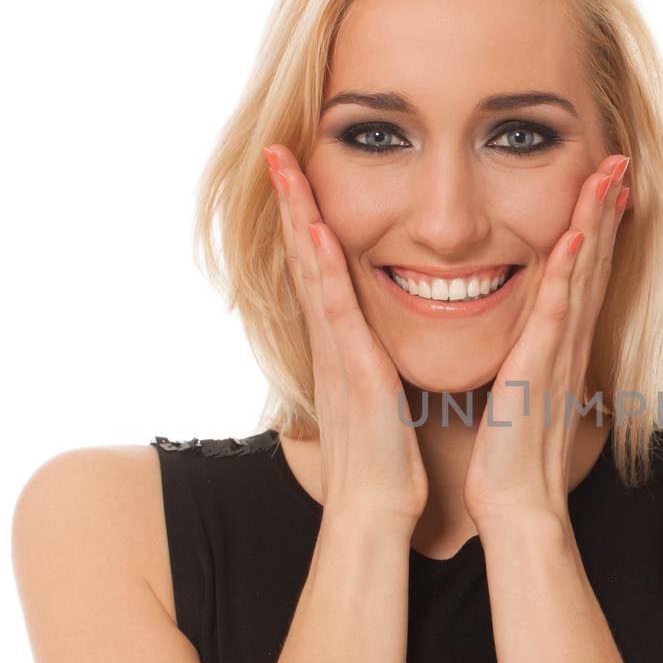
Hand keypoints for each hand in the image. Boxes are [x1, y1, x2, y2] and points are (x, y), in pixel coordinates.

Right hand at [266, 144, 428, 526]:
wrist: (377, 512)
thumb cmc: (385, 462)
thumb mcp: (379, 399)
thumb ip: (372, 365)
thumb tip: (376, 345)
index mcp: (341, 345)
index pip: (320, 269)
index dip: (306, 220)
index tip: (299, 174)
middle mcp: (330, 343)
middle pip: (303, 258)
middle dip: (290, 202)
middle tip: (277, 150)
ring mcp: (336, 355)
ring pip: (311, 272)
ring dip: (297, 217)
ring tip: (284, 167)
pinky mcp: (353, 374)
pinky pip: (335, 313)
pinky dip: (322, 271)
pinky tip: (314, 233)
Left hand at [462, 154, 630, 525]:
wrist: (517, 506)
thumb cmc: (512, 456)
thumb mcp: (522, 393)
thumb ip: (527, 361)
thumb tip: (526, 343)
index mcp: (560, 346)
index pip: (583, 274)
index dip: (596, 227)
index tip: (605, 184)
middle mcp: (568, 343)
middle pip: (595, 263)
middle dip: (606, 208)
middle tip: (618, 159)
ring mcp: (558, 354)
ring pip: (583, 276)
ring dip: (596, 223)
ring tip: (607, 175)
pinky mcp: (539, 371)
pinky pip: (557, 313)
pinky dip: (569, 274)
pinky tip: (576, 237)